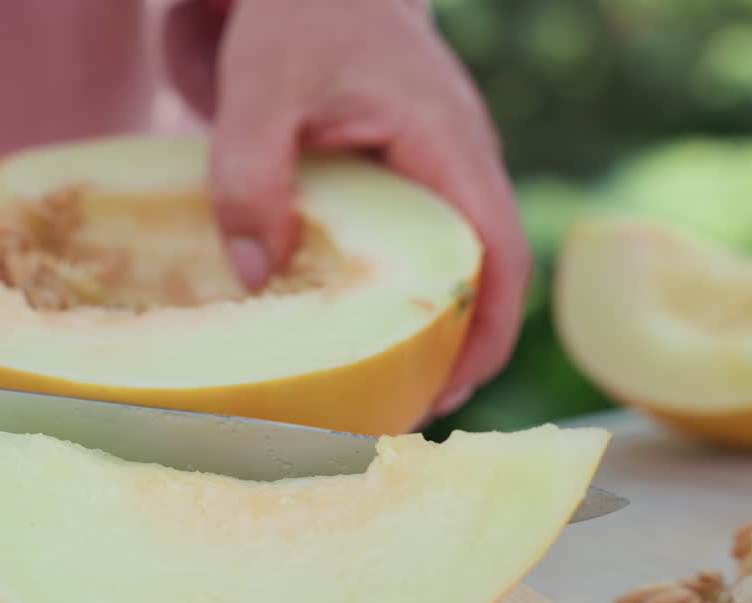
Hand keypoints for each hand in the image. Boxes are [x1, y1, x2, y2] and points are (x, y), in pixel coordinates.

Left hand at [209, 0, 530, 418]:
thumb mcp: (260, 88)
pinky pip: (427, 248)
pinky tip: (357, 328)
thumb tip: (254, 276)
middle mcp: (461, 165)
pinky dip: (404, 296)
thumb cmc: (299, 19)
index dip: (483, 336)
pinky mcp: (415, 178)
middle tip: (399, 415)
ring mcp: (444, 172)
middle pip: (489, 280)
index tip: (442, 395)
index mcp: (446, 146)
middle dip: (456, 353)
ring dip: (431, 330)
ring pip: (460, 269)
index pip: (499, 258)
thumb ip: (251, 174)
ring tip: (379, 390)